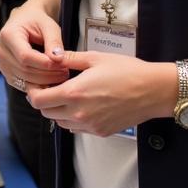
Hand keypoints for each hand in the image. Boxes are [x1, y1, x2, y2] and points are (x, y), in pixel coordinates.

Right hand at [0, 0, 69, 91]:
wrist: (26, 21)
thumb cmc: (37, 21)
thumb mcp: (49, 25)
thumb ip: (54, 41)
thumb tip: (58, 59)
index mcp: (8, 35)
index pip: (25, 56)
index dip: (44, 63)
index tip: (62, 64)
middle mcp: (1, 50)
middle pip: (24, 70)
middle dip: (48, 74)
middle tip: (66, 71)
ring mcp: (2, 63)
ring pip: (25, 79)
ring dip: (45, 81)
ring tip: (61, 74)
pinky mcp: (8, 73)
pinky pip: (23, 84)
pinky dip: (39, 85)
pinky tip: (52, 80)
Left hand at [27, 52, 175, 135]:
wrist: (154, 91)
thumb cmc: (127, 71)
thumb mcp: (95, 58)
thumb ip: (69, 59)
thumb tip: (51, 56)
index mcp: (75, 93)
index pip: (38, 100)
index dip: (33, 91)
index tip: (37, 82)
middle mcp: (79, 113)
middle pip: (46, 113)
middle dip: (43, 100)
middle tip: (49, 86)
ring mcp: (90, 125)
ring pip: (59, 122)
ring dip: (56, 110)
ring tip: (66, 94)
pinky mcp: (100, 132)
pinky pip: (75, 128)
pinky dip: (71, 118)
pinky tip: (80, 104)